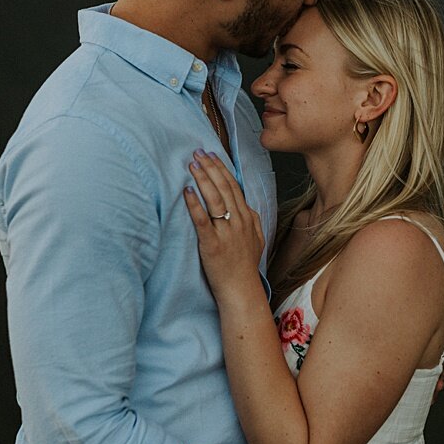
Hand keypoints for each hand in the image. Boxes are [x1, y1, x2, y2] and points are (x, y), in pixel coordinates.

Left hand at [183, 150, 265, 300]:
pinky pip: (202, 220)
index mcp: (246, 218)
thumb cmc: (244, 267)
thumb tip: (246, 206)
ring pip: (214, 199)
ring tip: (192, 165)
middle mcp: (238, 222)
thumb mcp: (256, 240)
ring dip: (203, 179)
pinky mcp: (212, 245)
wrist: (241, 290)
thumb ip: (252, 221)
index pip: (233, 187)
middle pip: (224, 188)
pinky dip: (194, 204)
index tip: (211, 155)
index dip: (221, 169)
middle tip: (197, 152)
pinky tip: (186, 191)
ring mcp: (226, 233)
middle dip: (210, 167)